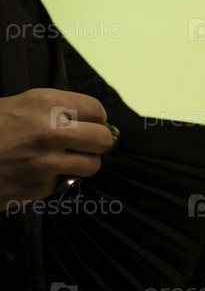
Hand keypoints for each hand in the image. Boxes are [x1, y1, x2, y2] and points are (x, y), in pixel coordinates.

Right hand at [0, 88, 115, 210]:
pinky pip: (66, 182)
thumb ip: (53, 110)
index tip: (89, 122)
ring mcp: (49, 162)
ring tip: (62, 159)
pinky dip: (57, 179)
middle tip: (84, 143)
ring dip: (82, 163)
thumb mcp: (15, 105)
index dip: (95, 118)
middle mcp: (52, 132)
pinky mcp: (42, 187)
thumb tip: (87, 119)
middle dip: (96, 142)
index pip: (97, 110)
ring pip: (92, 165)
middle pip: (103, 139)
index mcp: (45, 104)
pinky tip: (37, 172)